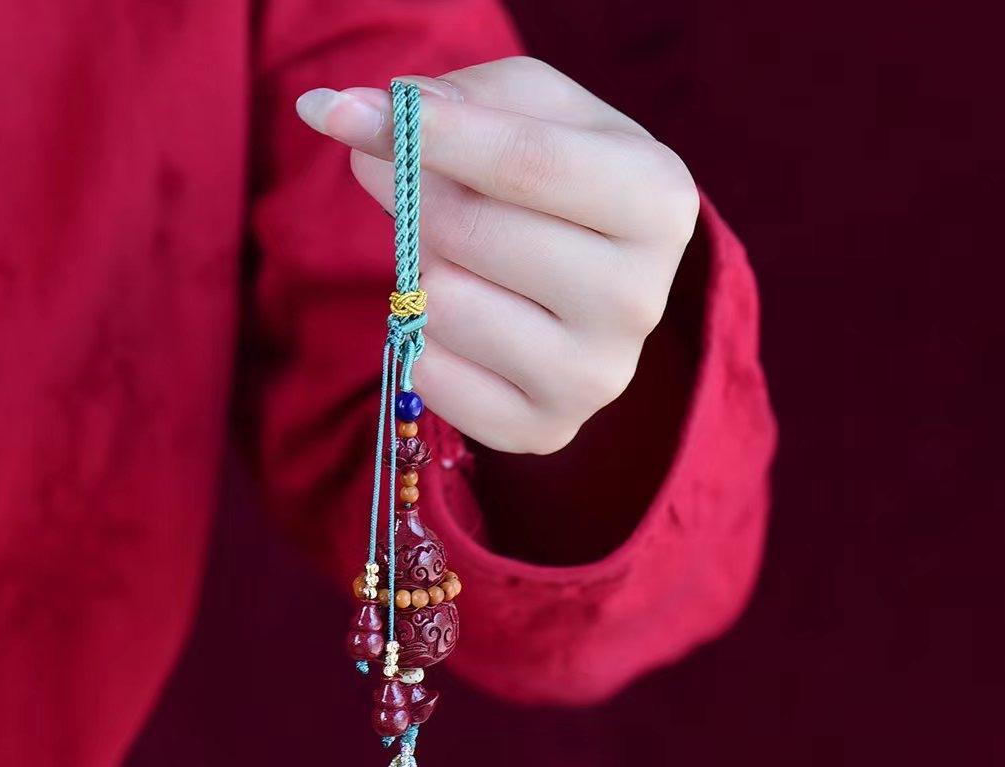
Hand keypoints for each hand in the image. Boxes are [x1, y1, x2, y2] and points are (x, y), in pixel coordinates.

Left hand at [296, 56, 697, 454]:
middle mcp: (639, 299)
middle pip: (472, 232)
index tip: (346, 112)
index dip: (428, 132)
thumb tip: (346, 114)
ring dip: (424, 273)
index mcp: (658, 202)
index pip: (526, 161)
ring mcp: (595, 377)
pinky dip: (422, 341)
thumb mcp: (533, 112)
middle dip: (417, 199)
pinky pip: (431, 375)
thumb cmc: (558, 182)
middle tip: (414, 188)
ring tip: (459, 263)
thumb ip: (456, 97)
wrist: (595, 285)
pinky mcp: (545, 430)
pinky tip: (462, 325)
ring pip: (444, 304)